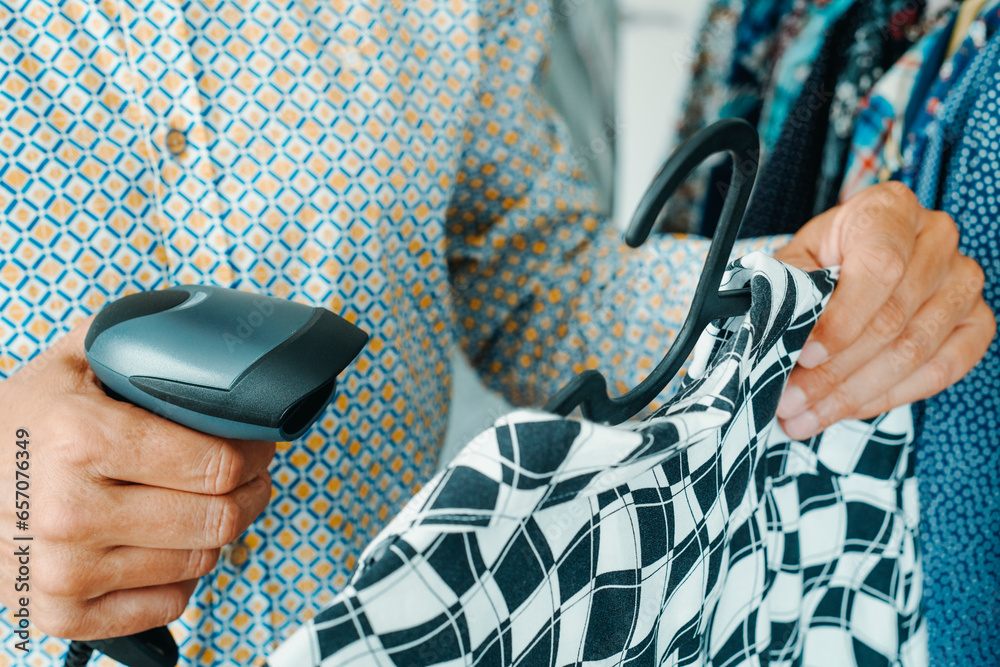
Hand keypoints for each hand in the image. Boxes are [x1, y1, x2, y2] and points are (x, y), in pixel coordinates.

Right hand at [0, 318, 275, 639]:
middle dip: (250, 492)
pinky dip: (182, 575)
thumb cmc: (25, 422)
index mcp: (80, 439)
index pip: (217, 465)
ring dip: (219, 533)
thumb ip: (141, 342)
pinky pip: (169, 604)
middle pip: (219, 518)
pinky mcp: (63, 614)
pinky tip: (167, 543)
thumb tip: (209, 336)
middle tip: (248, 476)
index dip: (253, 453)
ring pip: (201, 562)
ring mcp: (64, 572)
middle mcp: (70, 512)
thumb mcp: (74, 361)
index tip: (257, 444)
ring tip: (204, 503)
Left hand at [772, 182, 994, 439]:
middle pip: (893, 318)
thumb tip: (778, 339)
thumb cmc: (821, 264)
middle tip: (791, 401)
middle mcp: (936, 237)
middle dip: (834, 372)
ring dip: (854, 393)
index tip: (805, 356)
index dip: (841, 320)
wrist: (852, 267)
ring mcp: (963, 280)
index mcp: (889, 210)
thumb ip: (790, 293)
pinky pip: (942, 370)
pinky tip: (846, 410)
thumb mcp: (795, 265)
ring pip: (915, 350)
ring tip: (805, 416)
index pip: (878, 267)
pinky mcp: (978, 321)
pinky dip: (889, 397)